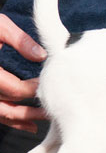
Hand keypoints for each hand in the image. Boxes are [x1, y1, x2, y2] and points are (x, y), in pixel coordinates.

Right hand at [0, 14, 46, 131]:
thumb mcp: (0, 27)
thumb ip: (20, 40)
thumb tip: (42, 56)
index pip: (13, 88)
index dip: (33, 89)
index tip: (49, 84)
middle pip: (7, 106)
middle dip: (31, 108)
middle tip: (54, 106)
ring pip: (2, 113)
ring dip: (24, 118)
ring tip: (45, 118)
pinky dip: (13, 121)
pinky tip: (31, 126)